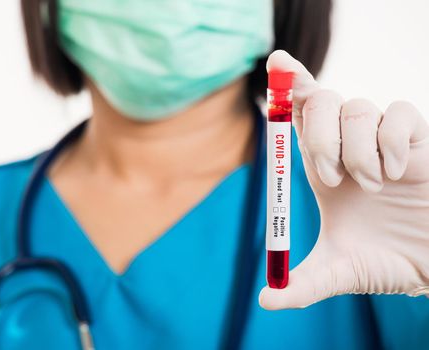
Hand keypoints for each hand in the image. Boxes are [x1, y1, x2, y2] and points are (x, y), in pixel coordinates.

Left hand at [259, 50, 428, 309]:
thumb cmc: (387, 261)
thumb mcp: (339, 272)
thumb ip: (304, 284)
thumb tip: (267, 300)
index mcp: (322, 167)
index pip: (301, 116)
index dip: (290, 86)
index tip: (276, 64)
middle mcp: (348, 146)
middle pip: (321, 101)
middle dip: (317, 133)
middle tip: (330, 178)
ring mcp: (383, 139)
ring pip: (357, 106)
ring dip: (355, 148)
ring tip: (371, 186)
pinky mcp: (418, 139)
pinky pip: (399, 114)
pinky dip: (390, 143)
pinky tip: (395, 174)